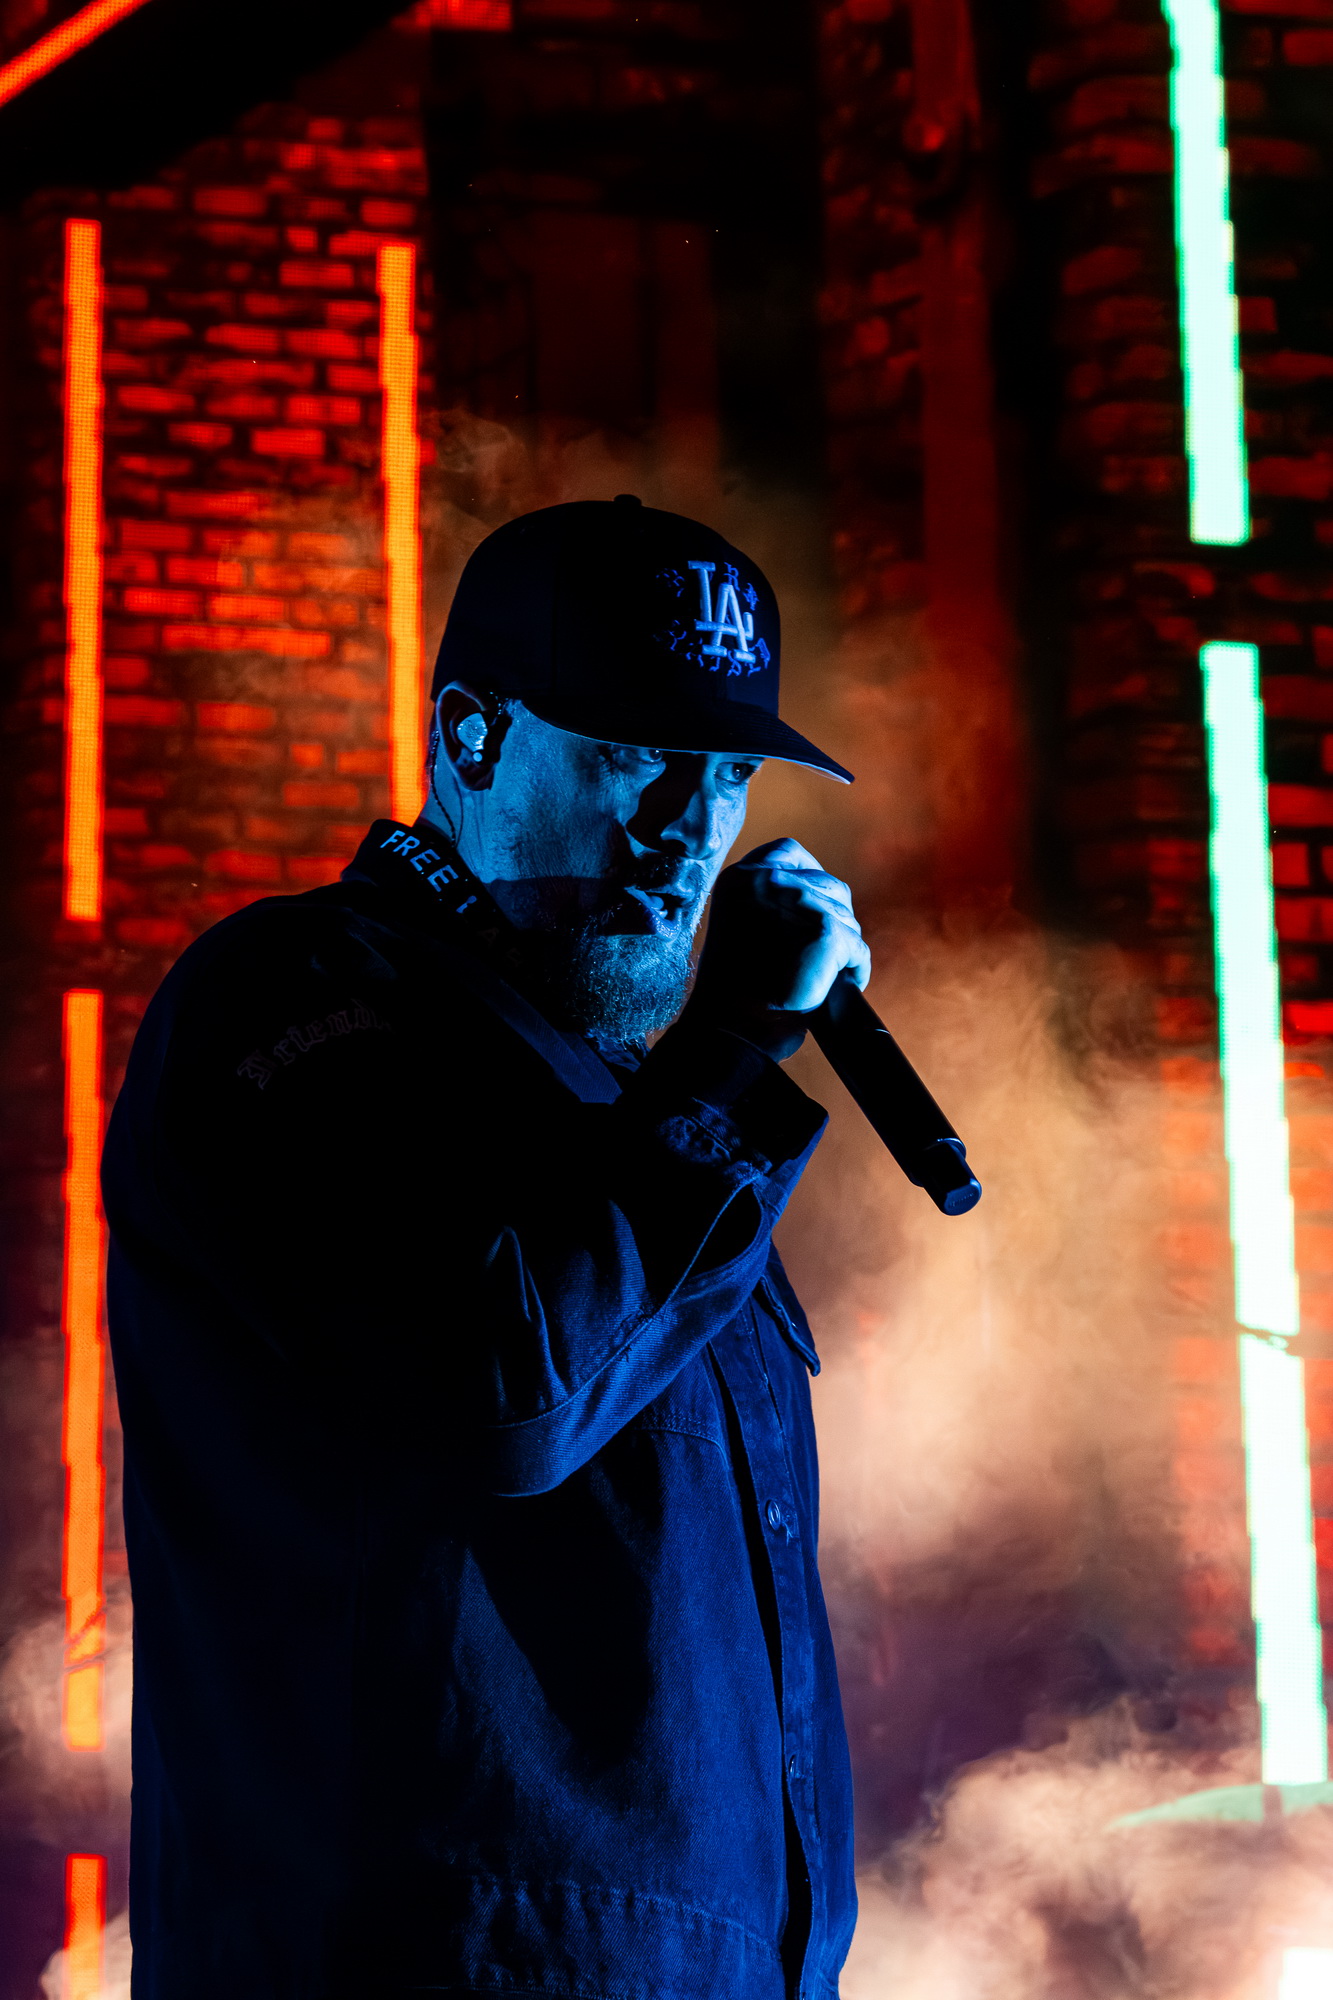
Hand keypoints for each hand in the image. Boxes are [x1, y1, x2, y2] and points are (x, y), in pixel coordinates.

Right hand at [685, 838, 870, 1059]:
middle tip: (818, 953)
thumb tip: (814, 902)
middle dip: (831, 916)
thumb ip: (768, 905)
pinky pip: (858, 948)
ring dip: (842, 946)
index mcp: (740, 879)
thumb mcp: (740, 928)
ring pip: (846, 916)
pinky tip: (840, 985)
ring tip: (822, 973)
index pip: (789, 851)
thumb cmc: (732, 992)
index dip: (808, 874)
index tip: (812, 903)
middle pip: (827, 883)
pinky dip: (855, 969)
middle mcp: (768, 882)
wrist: (732, 1028)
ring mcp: (800, 903)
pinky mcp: (826, 932)